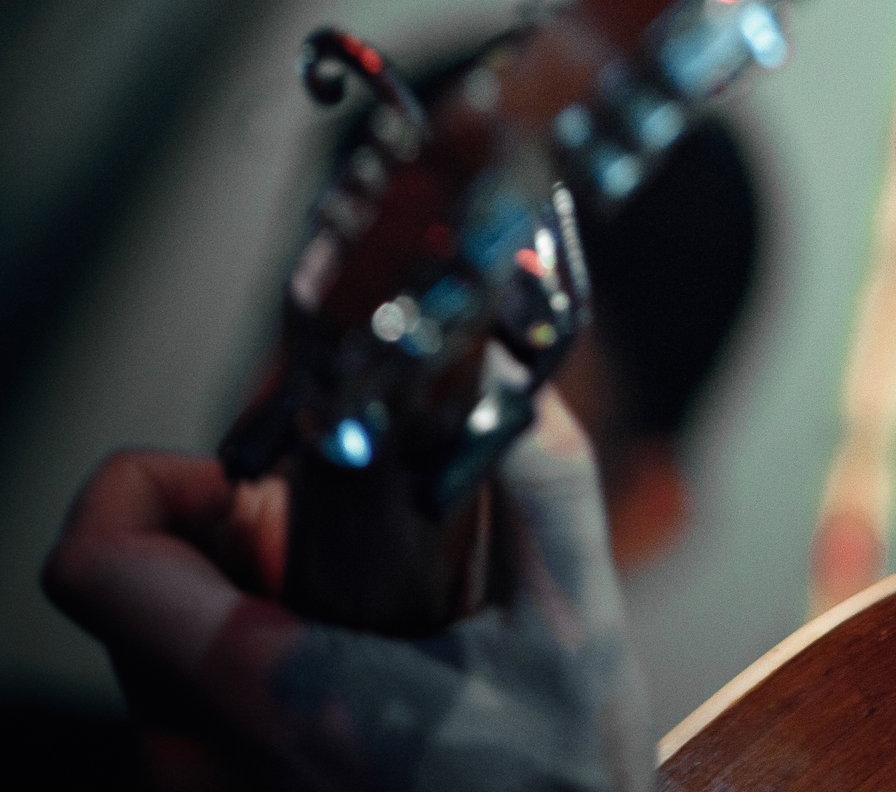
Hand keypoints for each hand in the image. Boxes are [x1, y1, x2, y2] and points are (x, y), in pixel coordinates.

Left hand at [44, 395, 650, 791]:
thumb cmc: (564, 785)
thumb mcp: (579, 627)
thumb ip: (539, 481)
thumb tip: (508, 364)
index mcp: (287, 700)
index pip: (98, 563)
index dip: (150, 483)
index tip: (249, 476)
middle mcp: (210, 763)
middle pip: (133, 588)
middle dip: (229, 531)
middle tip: (338, 533)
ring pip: (155, 647)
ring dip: (242, 594)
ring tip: (365, 610)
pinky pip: (183, 704)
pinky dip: (250, 654)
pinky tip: (357, 670)